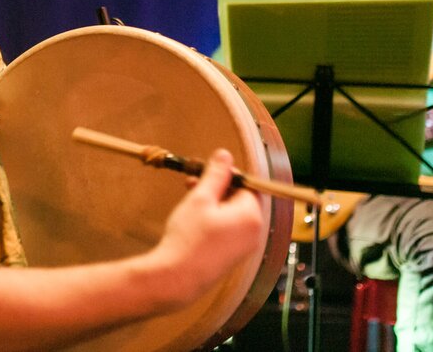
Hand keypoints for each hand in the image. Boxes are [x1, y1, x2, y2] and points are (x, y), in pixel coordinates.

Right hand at [145, 149, 264, 307]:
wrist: (177, 278)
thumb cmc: (189, 236)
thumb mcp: (201, 198)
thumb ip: (216, 174)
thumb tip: (225, 154)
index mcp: (252, 216)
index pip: (245, 184)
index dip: (225, 175)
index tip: (204, 171)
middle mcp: (255, 232)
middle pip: (239, 199)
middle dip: (216, 188)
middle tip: (190, 182)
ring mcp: (245, 247)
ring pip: (232, 213)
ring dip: (212, 202)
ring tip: (188, 199)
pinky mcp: (233, 256)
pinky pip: (228, 229)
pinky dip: (214, 219)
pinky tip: (193, 219)